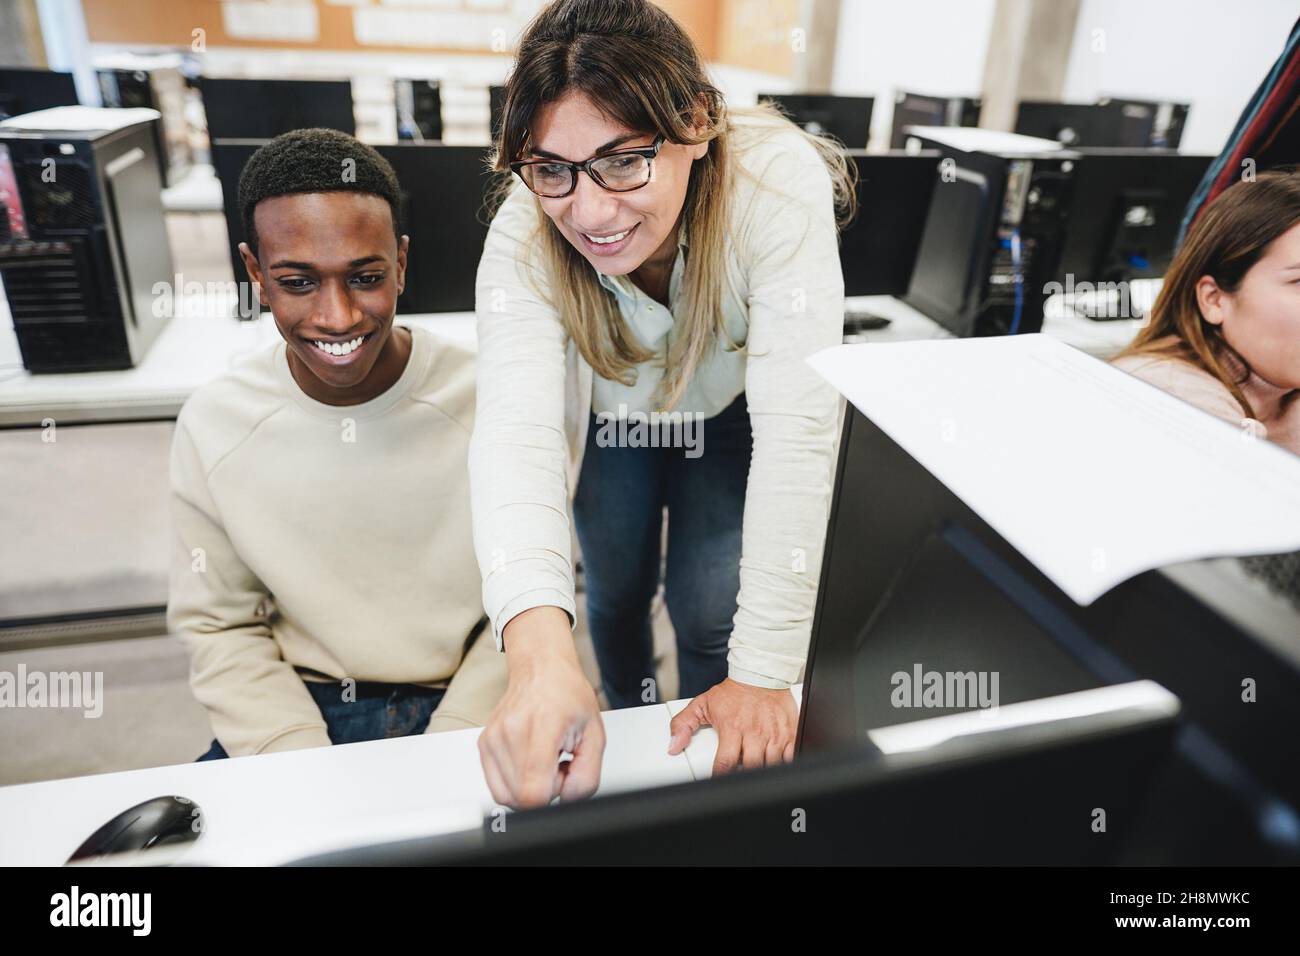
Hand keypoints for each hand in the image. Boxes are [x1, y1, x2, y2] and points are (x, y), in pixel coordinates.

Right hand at [477, 607, 604, 808]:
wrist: (541, 670)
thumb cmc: (568, 696)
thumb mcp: (595, 735)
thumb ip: (586, 776)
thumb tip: (566, 801)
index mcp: (542, 726)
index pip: (533, 792)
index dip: (553, 795)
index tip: (563, 775)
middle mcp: (511, 732)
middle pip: (521, 799)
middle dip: (544, 790)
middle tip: (557, 763)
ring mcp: (493, 738)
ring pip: (507, 796)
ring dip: (529, 787)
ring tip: (543, 761)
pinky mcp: (484, 744)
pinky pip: (498, 786)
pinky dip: (515, 782)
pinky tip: (529, 761)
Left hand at [667, 678, 797, 774]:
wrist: (760, 674)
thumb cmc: (733, 692)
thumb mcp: (702, 704)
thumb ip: (683, 724)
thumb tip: (673, 746)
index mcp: (732, 728)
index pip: (724, 763)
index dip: (720, 778)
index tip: (718, 782)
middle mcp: (754, 732)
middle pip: (750, 768)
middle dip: (744, 776)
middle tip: (739, 774)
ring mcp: (774, 733)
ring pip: (771, 765)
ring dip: (763, 770)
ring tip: (755, 767)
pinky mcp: (790, 732)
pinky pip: (791, 756)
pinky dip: (784, 764)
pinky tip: (775, 762)